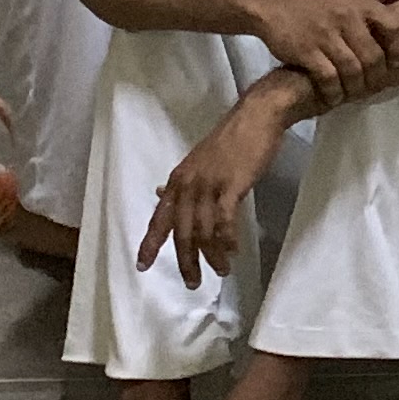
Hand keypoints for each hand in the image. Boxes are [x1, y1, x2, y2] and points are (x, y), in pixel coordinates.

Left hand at [136, 94, 286, 286]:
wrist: (256, 117)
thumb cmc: (232, 139)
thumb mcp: (198, 161)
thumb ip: (182, 183)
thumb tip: (160, 195)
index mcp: (178, 180)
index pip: (159, 218)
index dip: (150, 244)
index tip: (142, 266)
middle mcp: (188, 185)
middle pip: (181, 232)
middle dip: (186, 261)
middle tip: (192, 282)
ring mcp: (209, 185)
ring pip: (203, 231)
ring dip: (212, 255)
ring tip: (222, 270)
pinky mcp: (231, 186)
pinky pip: (224, 221)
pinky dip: (227, 240)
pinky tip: (233, 251)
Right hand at [246, 0, 398, 108]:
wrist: (276, 8)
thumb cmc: (323, 5)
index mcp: (362, 3)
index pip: (395, 26)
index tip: (395, 64)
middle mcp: (346, 16)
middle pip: (373, 56)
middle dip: (376, 77)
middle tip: (374, 87)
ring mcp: (325, 34)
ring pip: (352, 69)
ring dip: (356, 88)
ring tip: (355, 94)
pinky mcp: (306, 50)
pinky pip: (328, 78)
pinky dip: (334, 92)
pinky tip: (334, 96)